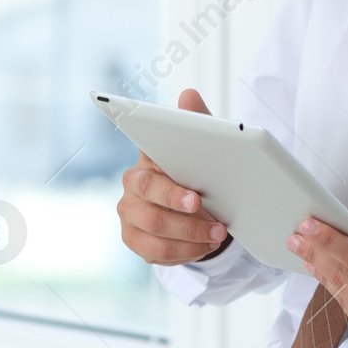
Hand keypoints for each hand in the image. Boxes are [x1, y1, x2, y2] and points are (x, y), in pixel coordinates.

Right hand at [116, 88, 230, 265]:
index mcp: (145, 162)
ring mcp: (130, 216)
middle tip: (216, 223)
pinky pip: (157, 253)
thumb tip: (188, 94)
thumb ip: (196, 121)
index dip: (171, 191)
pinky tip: (204, 246)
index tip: (196, 199)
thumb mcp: (202, 146)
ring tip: (217, 236)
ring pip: (156, 233)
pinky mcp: (135, 241)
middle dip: (187, 219)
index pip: (149, 174)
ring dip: (191, 237)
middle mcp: (131, 188)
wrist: (193, 205)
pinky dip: (186, 252)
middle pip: (151, 208)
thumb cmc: (195, 171)